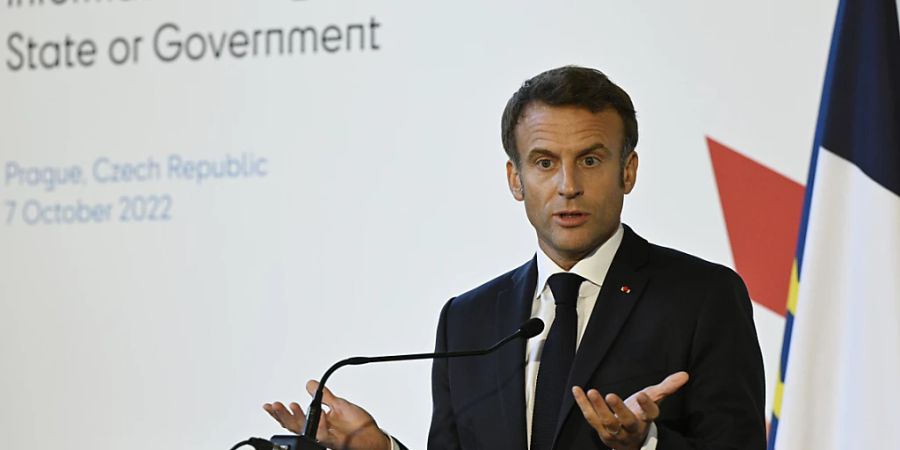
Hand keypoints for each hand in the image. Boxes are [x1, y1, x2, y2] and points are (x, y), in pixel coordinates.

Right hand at [263, 380, 391, 449]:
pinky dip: (320, 425)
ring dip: (297, 419)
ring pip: (306, 431)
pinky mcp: (336, 442)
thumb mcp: (339, 405)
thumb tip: (309, 384)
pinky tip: (320, 415)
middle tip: (274, 406)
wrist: (374, 437)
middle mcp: (320, 431)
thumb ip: (324, 396)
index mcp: (319, 422)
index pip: (296, 418)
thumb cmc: (359, 426)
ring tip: (292, 406)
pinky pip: (324, 435)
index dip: (283, 413)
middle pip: (295, 426)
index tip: (272, 404)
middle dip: (282, 416)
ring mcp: (327, 438)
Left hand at [572, 371, 688, 449]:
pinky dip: (583, 404)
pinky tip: (577, 389)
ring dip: (598, 407)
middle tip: (611, 396)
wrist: (628, 442)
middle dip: (618, 409)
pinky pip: (590, 418)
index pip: (650, 414)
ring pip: (606, 422)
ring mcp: (614, 432)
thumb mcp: (653, 401)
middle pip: (626, 421)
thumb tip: (684, 374)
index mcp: (646, 420)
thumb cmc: (640, 415)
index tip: (642, 395)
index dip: (647, 406)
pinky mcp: (600, 430)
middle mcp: (631, 428)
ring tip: (592, 392)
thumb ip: (666, 388)